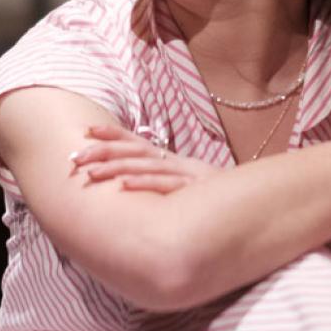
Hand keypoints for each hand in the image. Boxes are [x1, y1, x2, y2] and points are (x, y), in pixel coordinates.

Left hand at [67, 122, 217, 193]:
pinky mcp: (192, 188)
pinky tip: (122, 185)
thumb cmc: (217, 198)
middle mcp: (175, 162)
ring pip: (143, 167)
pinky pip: (163, 185)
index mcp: (172, 160)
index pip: (137, 142)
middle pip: (133, 152)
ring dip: (115, 167)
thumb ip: (168, 181)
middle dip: (102, 152)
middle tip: (75, 156)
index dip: (112, 135)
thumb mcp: (189, 185)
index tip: (87, 130)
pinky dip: (142, 184)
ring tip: (90, 171)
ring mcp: (183, 173)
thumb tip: (139, 183)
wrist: (255, 200)